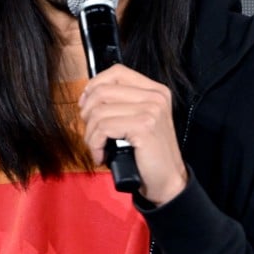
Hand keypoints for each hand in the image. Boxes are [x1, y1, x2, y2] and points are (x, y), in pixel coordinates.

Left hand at [79, 65, 186, 204]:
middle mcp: (155, 96)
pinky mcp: (143, 126)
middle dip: (88, 114)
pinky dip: (95, 144)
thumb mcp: (138, 120)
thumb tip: (87, 95)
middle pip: (103, 91)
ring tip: (98, 148)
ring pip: (99, 112)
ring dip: (91, 134)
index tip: (86, 104)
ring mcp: (151, 110)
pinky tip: (101, 155)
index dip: (94, 85)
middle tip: (92, 133)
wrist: (167, 181)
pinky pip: (103, 128)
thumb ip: (121, 103)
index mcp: (155, 90)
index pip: (117, 72)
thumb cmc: (147, 154)